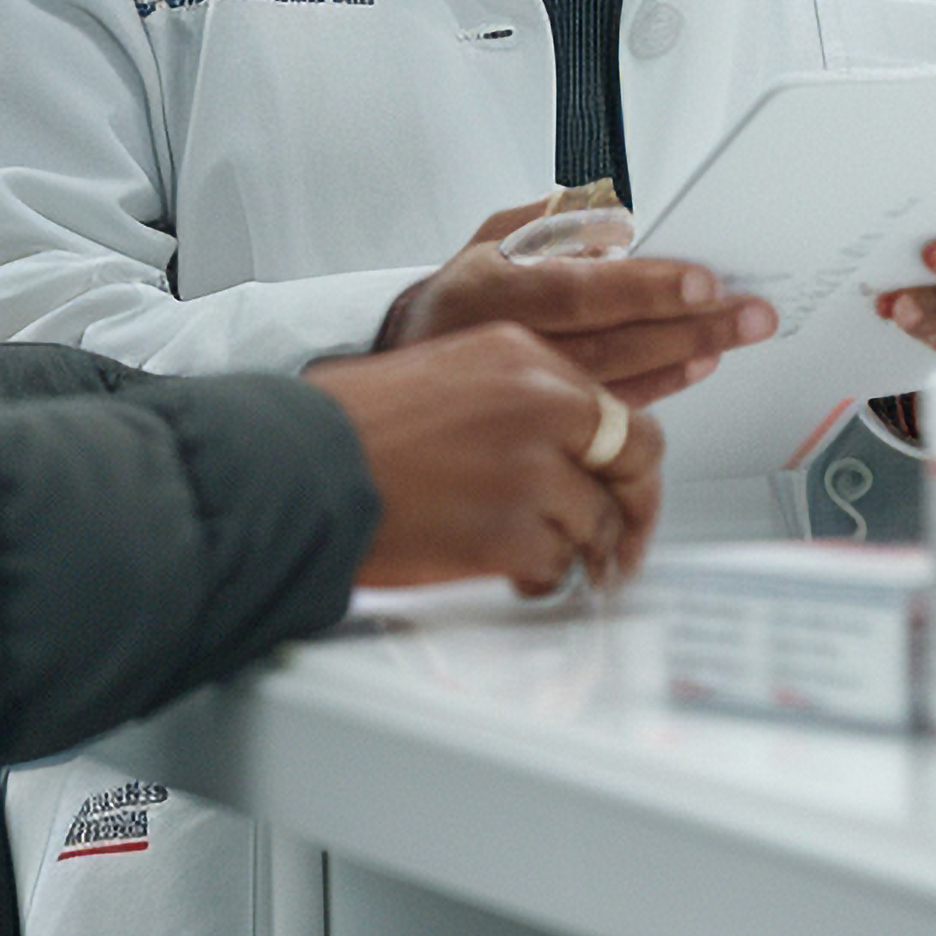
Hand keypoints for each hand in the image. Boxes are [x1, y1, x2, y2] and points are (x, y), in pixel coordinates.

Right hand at [307, 324, 663, 595]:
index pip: (613, 409)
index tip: (627, 485)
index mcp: (521, 356)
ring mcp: (532, 468)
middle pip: (635, 458)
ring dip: (575, 551)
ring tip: (539, 560)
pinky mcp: (514, 530)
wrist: (300, 468)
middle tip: (621, 543)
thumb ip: (515, 401)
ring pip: (597, 522)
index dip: (628, 460)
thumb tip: (561, 447)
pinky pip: (558, 566)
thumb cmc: (349, 429)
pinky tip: (510, 573)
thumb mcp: (446, 374)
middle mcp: (538, 403)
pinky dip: (541, 579)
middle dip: (634, 508)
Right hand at [371, 193, 770, 403]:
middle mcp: (505, 348)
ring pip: (616, 383)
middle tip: (750, 315)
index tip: (701, 282)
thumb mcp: (488, 242)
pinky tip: (692, 368)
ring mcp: (522, 397)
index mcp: (488, 291)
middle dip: (690, 327)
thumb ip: (549, 222)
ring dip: (681, 360)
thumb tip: (613, 222)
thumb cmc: (461, 303)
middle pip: (612, 341)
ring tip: (730, 339)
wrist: (407, 375)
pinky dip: (658, 389)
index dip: (643, 289)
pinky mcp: (538, 431)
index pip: (577, 290)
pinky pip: (609, 412)